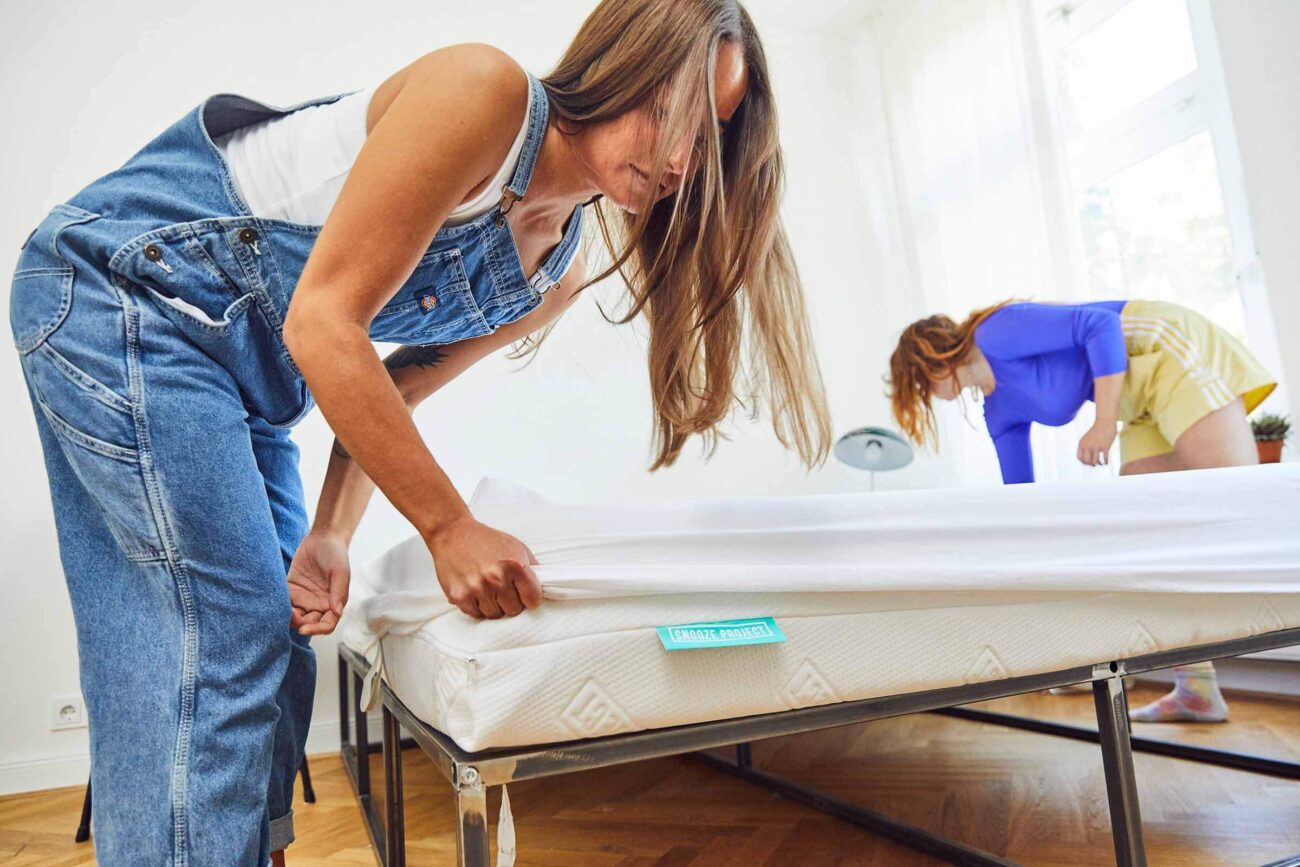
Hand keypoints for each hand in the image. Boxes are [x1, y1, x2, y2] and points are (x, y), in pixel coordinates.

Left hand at [288, 531, 350, 635]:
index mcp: (333, 603)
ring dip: (287, 617)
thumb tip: (337, 612)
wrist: (323, 537)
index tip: (304, 629)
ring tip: (280, 609)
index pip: (326, 625)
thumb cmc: (336, 554)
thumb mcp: (340, 572)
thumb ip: (339, 592)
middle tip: (290, 614)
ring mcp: (304, 598)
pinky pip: (284, 603)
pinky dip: (278, 605)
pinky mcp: (291, 590)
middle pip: (308, 623)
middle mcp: (318, 604)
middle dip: (299, 623)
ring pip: (294, 616)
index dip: (316, 630)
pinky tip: (274, 601)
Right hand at [426, 516, 542, 618]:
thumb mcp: (516, 547)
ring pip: (495, 615)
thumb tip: (546, 588)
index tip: (525, 594)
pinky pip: (475, 614)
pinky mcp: (460, 596)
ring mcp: (477, 589)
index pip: (534, 599)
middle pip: (514, 610)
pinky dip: (477, 607)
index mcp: (515, 566)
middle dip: (511, 602)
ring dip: (494, 605)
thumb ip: (533, 568)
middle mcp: (496, 579)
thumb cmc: (486, 540)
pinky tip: (475, 591)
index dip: (530, 598)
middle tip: (503, 589)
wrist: (453, 533)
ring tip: (488, 589)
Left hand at [1078, 419, 1117, 466]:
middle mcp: (1087, 446)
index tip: (1088, 463)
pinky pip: (1104, 458)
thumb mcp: (1087, 438)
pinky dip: (1105, 462)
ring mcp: (1096, 447)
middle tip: (1095, 464)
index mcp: (1082, 444)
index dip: (1083, 462)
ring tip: (1101, 463)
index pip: (1079, 458)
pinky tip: (1106, 462)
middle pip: (1086, 461)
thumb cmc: (1097, 430)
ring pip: (1095, 462)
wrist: (1105, 422)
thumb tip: (1088, 457)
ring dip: (1098, 464)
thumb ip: (1086, 446)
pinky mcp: (1105, 446)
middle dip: (1090, 464)